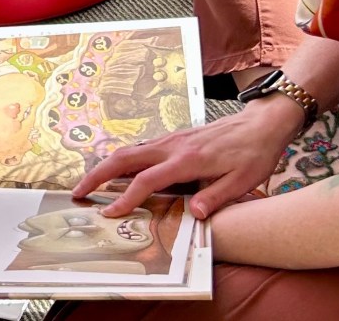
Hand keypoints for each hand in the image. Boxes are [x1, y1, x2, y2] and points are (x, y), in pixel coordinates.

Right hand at [71, 106, 295, 219]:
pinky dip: (121, 162)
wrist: (260, 123)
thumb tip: (193, 215)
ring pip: (127, 151)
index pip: (147, 181)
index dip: (126, 199)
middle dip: (97, 175)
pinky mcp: (172, 139)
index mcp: (187, 160)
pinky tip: (117, 173)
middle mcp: (171, 147)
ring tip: (89, 185)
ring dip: (105, 167)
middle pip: (123, 158)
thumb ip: (216, 197)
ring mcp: (169, 140)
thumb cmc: (254, 153)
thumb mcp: (243, 181)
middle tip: (77, 192)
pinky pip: (139, 149)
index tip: (110, 213)